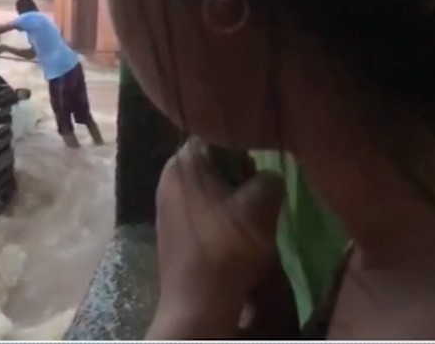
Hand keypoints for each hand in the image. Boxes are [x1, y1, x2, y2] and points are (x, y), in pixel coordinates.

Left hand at [148, 139, 284, 338]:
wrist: (198, 301)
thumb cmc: (227, 247)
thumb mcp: (261, 206)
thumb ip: (269, 178)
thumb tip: (269, 176)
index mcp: (183, 161)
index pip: (215, 133)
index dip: (242, 145)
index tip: (260, 163)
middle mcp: (167, 176)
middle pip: (211, 160)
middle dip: (237, 173)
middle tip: (257, 191)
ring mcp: (165, 202)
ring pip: (207, 186)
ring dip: (230, 196)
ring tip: (249, 215)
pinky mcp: (169, 227)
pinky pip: (199, 207)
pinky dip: (217, 214)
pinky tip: (232, 233)